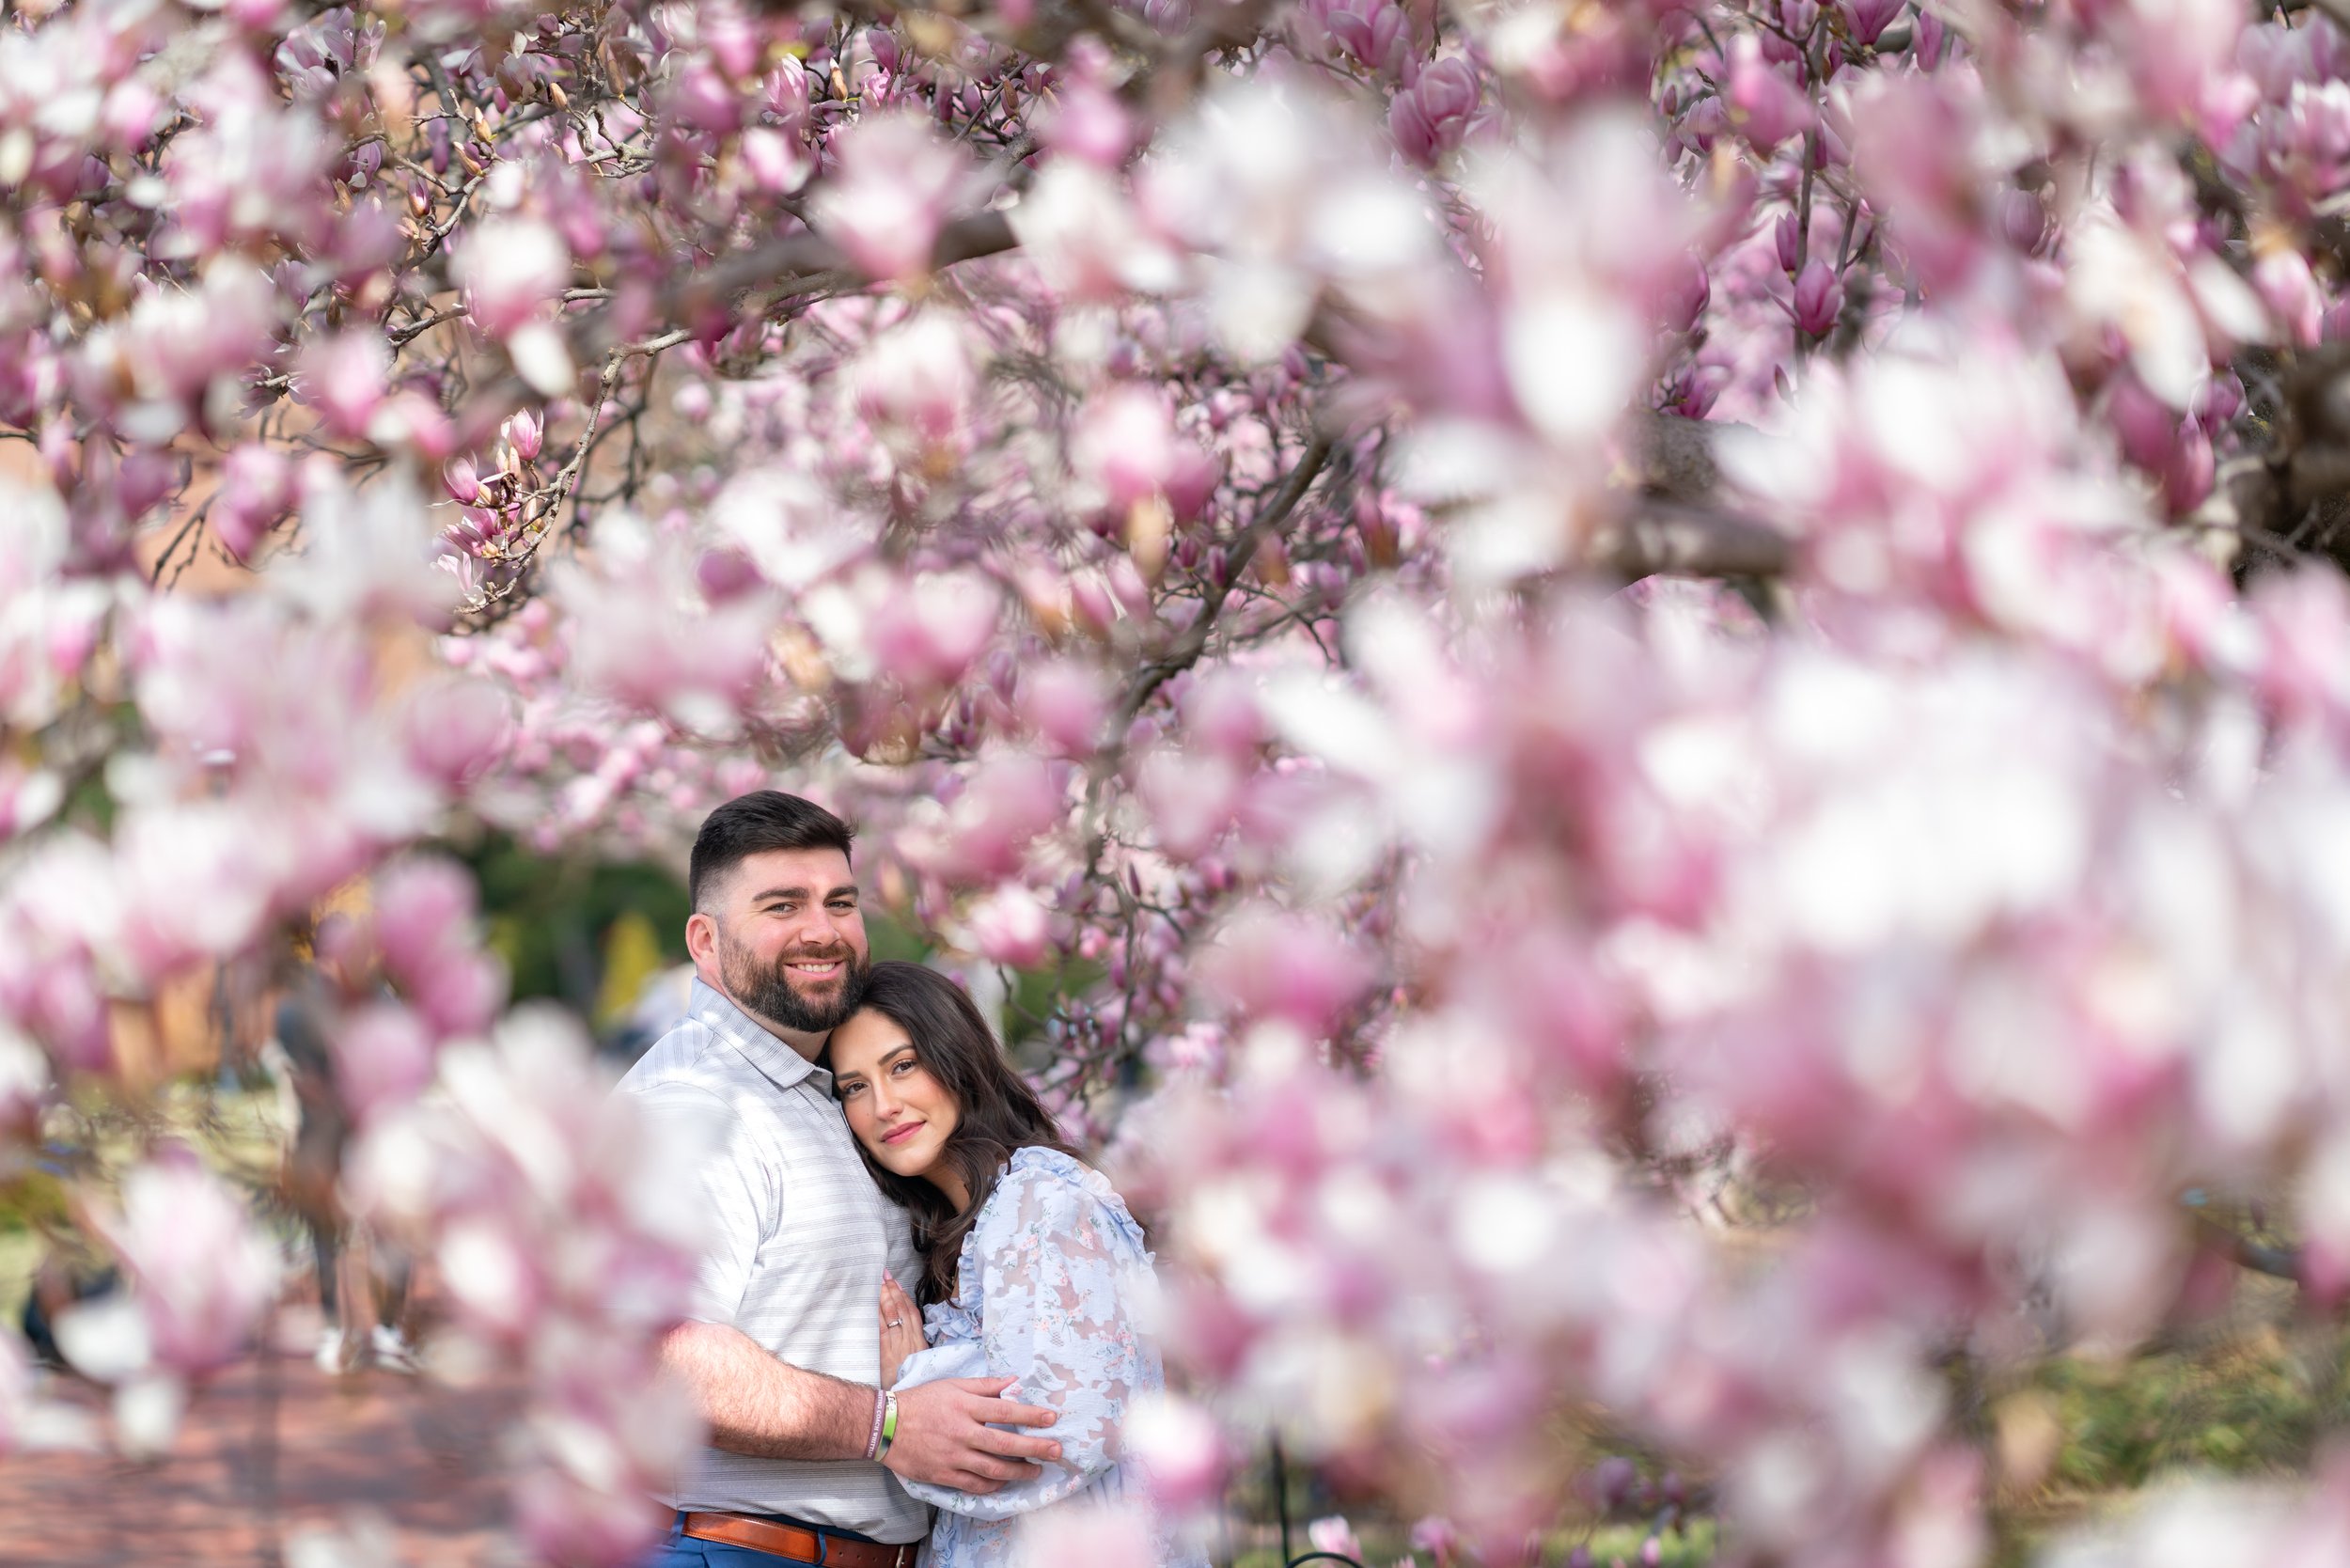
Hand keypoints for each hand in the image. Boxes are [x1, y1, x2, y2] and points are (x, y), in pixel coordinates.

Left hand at [878, 1271, 925, 1387]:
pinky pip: (882, 1330)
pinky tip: (873, 1304)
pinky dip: (878, 1315)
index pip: (913, 1313)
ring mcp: (897, 1347)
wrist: (905, 1408)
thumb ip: (915, 1348)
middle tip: (884, 1275)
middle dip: (893, 1291)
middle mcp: (909, 1342)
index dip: (905, 1296)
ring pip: (892, 1316)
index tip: (898, 1283)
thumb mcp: (920, 1365)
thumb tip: (908, 1332)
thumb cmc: (914, 1386)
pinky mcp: (885, 1355)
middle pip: (901, 1310)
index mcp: (919, 1343)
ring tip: (879, 1283)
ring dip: (885, 1298)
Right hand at [883, 1376, 1061, 1493]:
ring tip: (1037, 1470)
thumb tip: (1014, 1382)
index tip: (1052, 1418)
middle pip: (1005, 1443)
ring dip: (1019, 1471)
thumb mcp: (952, 1385)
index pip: (1005, 1411)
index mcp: (964, 1407)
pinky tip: (1006, 1482)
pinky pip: (974, 1485)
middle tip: (1057, 1451)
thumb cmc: (921, 1401)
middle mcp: (961, 1432)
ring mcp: (953, 1457)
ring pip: (993, 1469)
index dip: (1031, 1415)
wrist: (884, 1425)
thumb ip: (985, 1385)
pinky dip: (993, 1486)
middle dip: (1035, 1448)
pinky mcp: (943, 1475)